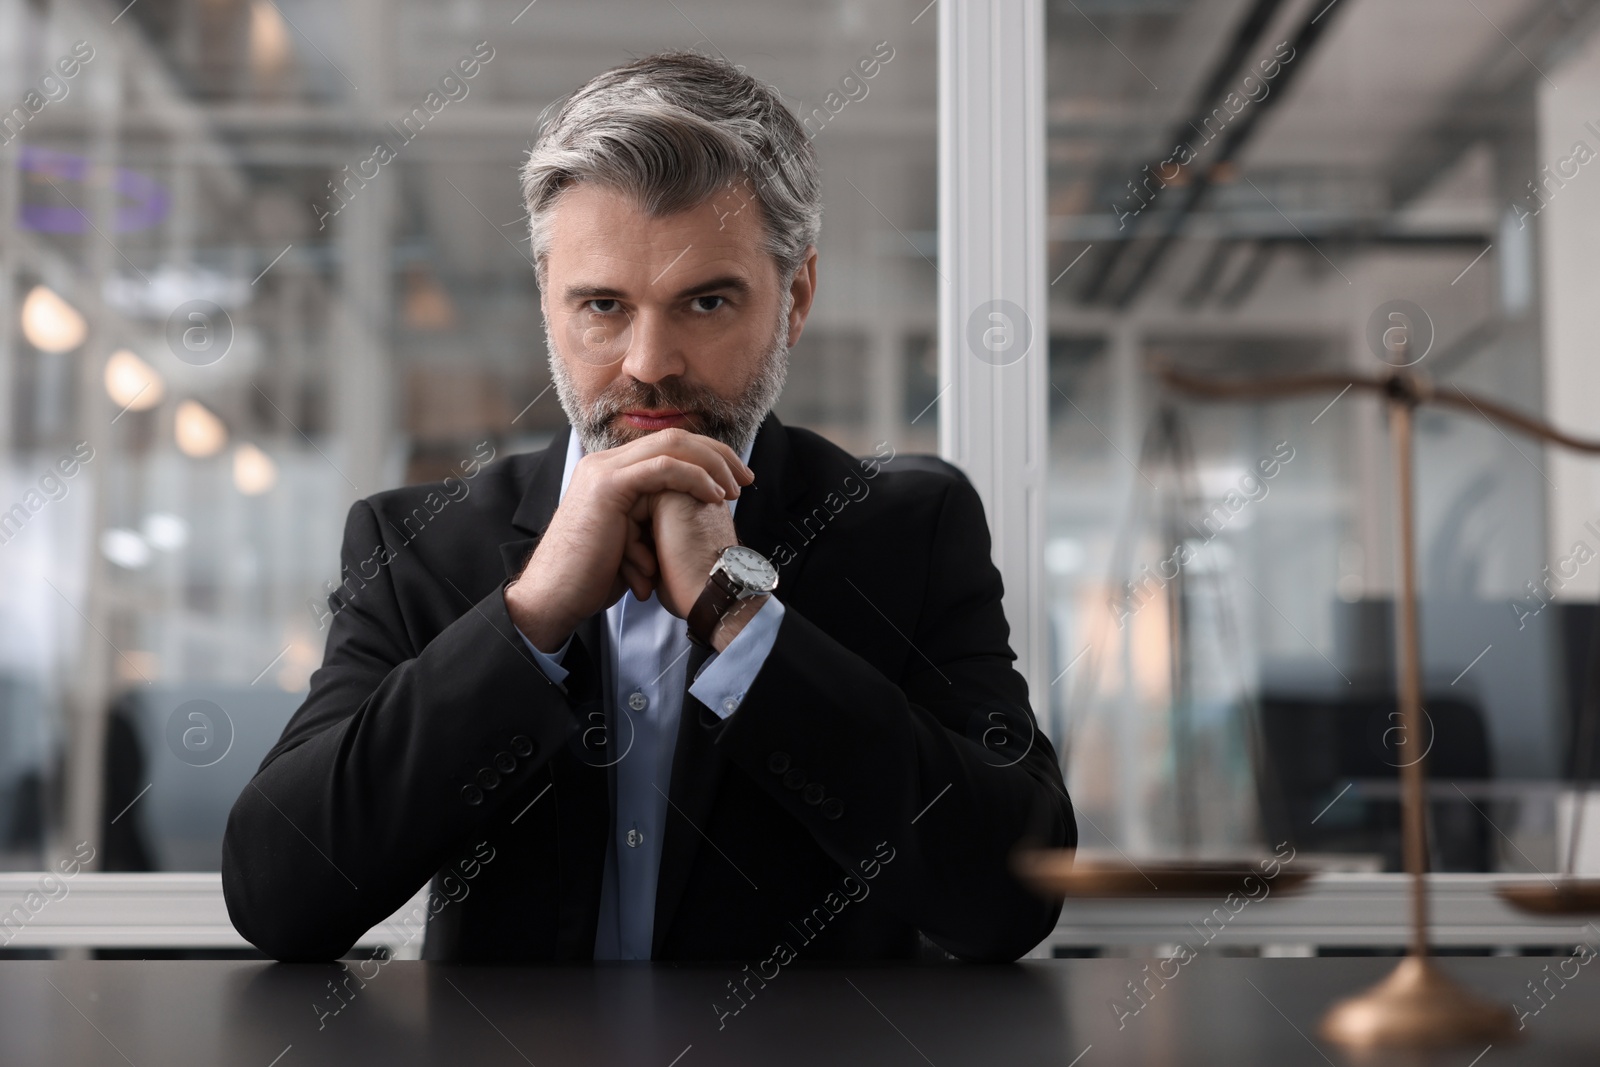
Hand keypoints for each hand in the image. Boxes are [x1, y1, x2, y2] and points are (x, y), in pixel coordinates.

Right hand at [505, 429, 751, 650]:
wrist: (556, 597)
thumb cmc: (594, 578)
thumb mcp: (632, 540)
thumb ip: (654, 519)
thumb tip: (691, 516)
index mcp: (611, 471)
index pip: (667, 445)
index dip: (706, 457)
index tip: (736, 480)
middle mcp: (606, 463)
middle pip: (674, 437)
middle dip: (717, 455)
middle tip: (746, 479)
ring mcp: (604, 471)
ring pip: (672, 446)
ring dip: (712, 465)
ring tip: (735, 489)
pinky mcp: (608, 487)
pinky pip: (663, 468)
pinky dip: (694, 477)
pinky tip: (714, 496)